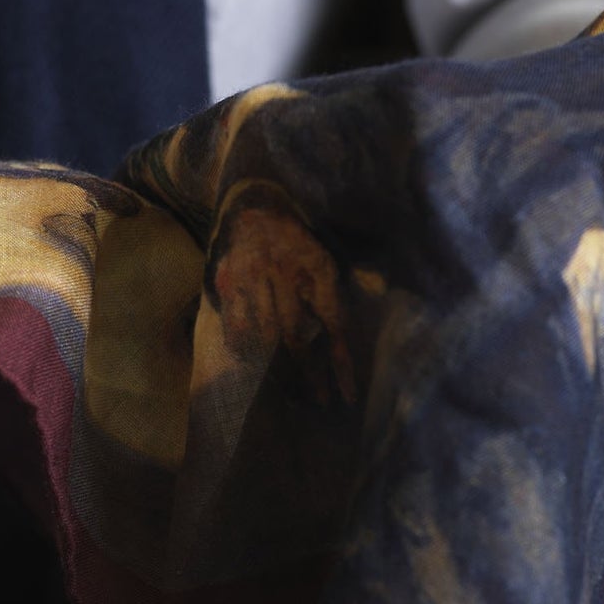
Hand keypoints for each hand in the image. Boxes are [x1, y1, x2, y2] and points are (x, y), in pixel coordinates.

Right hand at [211, 203, 354, 401]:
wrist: (253, 200)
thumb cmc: (296, 231)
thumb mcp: (330, 248)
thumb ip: (351, 275)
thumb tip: (374, 298)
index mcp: (316, 266)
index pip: (334, 324)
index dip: (340, 365)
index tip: (347, 397)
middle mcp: (284, 274)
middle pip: (297, 337)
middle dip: (309, 376)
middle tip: (319, 402)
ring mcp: (253, 279)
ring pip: (265, 336)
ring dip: (277, 369)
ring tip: (291, 393)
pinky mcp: (229, 283)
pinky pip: (235, 324)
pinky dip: (243, 348)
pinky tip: (251, 364)